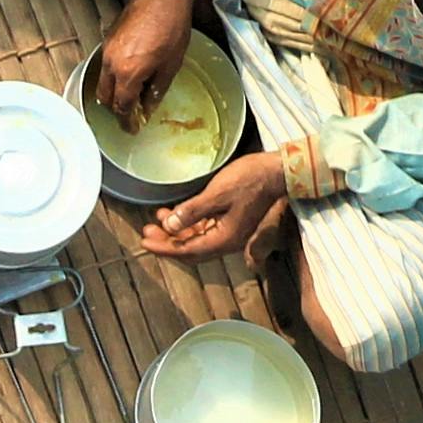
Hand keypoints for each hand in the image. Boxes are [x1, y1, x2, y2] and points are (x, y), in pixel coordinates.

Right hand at [91, 0, 195, 121]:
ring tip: (132, 93)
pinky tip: (129, 73)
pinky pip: (105, 66)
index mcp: (128, 73)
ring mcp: (107, 50)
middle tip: (132, 113)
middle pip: (105, 97)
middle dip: (117, 109)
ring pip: (102, 81)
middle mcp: (112, 64)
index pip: (122, 107)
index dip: (127, 121)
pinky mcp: (108, 39)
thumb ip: (157, 90)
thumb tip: (148, 107)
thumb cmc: (171, 27)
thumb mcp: (171, 65)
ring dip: (114, 92)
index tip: (132, 128)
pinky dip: (113, 76)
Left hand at [135, 148, 293, 263]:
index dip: (164, 248)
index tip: (145, 242)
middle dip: (167, 242)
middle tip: (146, 232)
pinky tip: (175, 212)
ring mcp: (231, 231)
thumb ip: (192, 211)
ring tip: (156, 221)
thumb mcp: (218, 194)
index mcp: (225, 239)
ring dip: (176, 232)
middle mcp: (228, 241)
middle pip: (191, 249)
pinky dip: (188, 223)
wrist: (277, 171)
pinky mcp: (232, 220)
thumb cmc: (250, 180)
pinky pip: (205, 228)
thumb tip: (169, 226)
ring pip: (197, 239)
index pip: (188, 251)